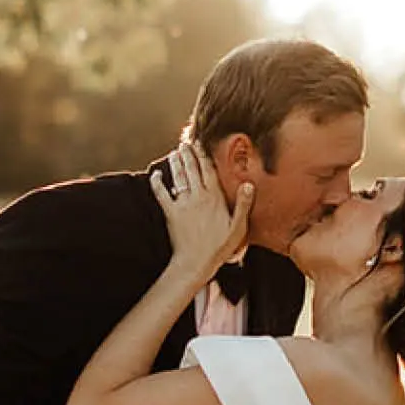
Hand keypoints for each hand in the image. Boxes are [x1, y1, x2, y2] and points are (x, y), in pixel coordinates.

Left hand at [152, 142, 250, 289]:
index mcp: (215, 198)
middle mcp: (198, 196)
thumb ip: (244, 205)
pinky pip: (161, 193)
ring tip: (175, 152)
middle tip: (185, 142)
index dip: (204, 155)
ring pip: (178, 177)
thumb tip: (248, 184)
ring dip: (176, 163)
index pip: (209, 170)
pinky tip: (155, 174)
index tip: (201, 143)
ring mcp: (183, 203)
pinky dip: (157, 182)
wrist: (195, 262)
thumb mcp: (238, 228)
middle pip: (192, 169)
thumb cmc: (219, 248)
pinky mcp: (171, 212)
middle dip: (188, 154)